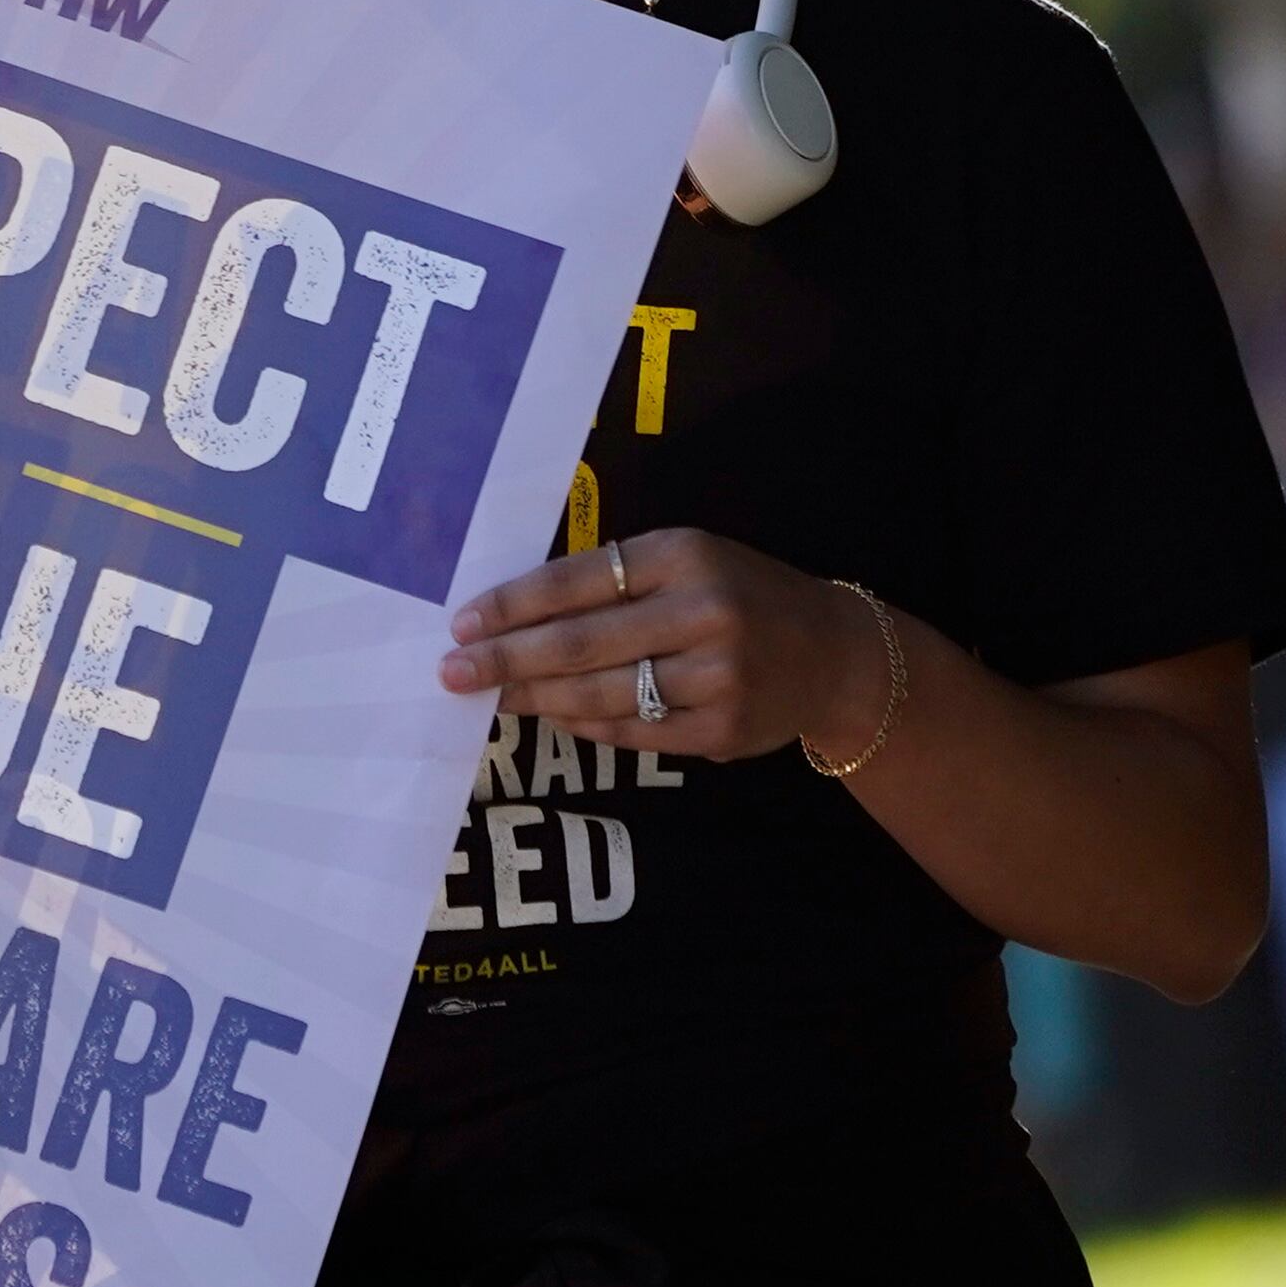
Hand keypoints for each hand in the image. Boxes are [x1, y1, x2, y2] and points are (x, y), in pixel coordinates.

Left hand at [439, 526, 900, 767]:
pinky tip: (553, 714)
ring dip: (534, 697)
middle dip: (505, 660)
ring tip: (492, 696)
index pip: (576, 581)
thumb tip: (514, 614)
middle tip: (452, 672)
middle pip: (578, 644)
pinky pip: (630, 731)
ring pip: (598, 694)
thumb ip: (613, 580)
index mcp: (683, 555)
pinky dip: (584, 723)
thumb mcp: (686, 562)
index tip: (461, 623)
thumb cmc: (738, 596)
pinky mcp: (721, 730)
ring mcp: (715, 676)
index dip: (511, 605)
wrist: (833, 654)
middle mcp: (702, 612)